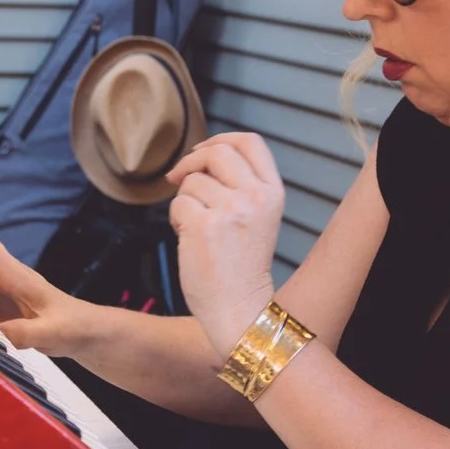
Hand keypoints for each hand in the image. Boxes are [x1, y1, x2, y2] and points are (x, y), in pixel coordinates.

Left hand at [165, 134, 286, 359]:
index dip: (221, 139)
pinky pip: (178, 204)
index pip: (250, 142)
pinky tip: (188, 239)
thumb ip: (241, 187)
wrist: (240, 309)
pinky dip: (176, 219)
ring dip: (184, 200)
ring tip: (195, 227)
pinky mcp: (203, 225)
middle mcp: (255, 197)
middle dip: (191, 162)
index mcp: (272, 193)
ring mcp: (230, 210)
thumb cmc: (242, 267)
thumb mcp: (257, 218)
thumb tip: (202, 156)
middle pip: (217, 152)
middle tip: (178, 179)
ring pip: (192, 182)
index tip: (202, 151)